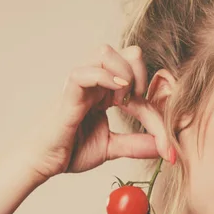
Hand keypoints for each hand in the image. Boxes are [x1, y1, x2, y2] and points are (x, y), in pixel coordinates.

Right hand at [17, 43, 172, 183]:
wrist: (44, 162)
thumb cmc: (71, 150)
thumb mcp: (113, 148)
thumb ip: (138, 145)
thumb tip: (166, 149)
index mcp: (107, 91)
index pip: (141, 83)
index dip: (158, 113)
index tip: (168, 145)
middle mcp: (96, 82)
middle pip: (129, 53)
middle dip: (144, 77)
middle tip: (141, 108)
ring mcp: (81, 84)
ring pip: (106, 51)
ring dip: (124, 73)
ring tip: (125, 101)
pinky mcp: (68, 93)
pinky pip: (85, 71)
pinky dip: (105, 77)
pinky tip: (118, 97)